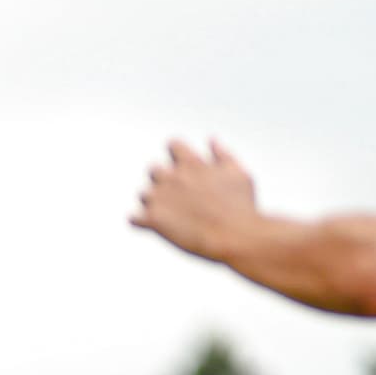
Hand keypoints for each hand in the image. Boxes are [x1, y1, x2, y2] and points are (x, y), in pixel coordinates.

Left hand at [133, 138, 258, 259]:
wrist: (236, 236)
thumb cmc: (242, 206)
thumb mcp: (238, 173)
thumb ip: (222, 154)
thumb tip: (211, 139)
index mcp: (192, 162)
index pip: (172, 144)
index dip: (177, 155)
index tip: (186, 169)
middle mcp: (171, 177)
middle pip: (153, 169)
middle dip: (163, 181)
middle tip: (181, 198)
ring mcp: (160, 198)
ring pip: (143, 194)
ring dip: (153, 203)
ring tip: (174, 216)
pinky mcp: (153, 220)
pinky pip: (133, 218)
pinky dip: (140, 222)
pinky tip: (156, 227)